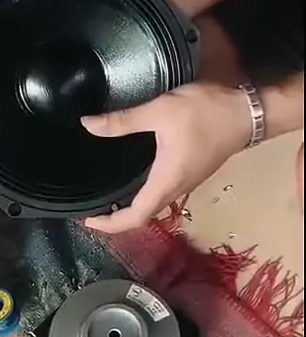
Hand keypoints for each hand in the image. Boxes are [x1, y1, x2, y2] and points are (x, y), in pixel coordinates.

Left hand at [82, 82, 251, 232]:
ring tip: (108, 195)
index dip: (111, 225)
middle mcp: (176, 188)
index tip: (89, 221)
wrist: (248, 112)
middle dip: (117, 218)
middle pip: (144, 215)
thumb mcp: (159, 112)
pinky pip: (163, 191)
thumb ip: (123, 121)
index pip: (135, 217)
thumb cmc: (205, 114)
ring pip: (155, 203)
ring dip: (132, 206)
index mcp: (166, 181)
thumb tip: (87, 125)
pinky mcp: (192, 171)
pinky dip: (144, 192)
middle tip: (92, 209)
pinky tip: (134, 175)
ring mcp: (187, 181)